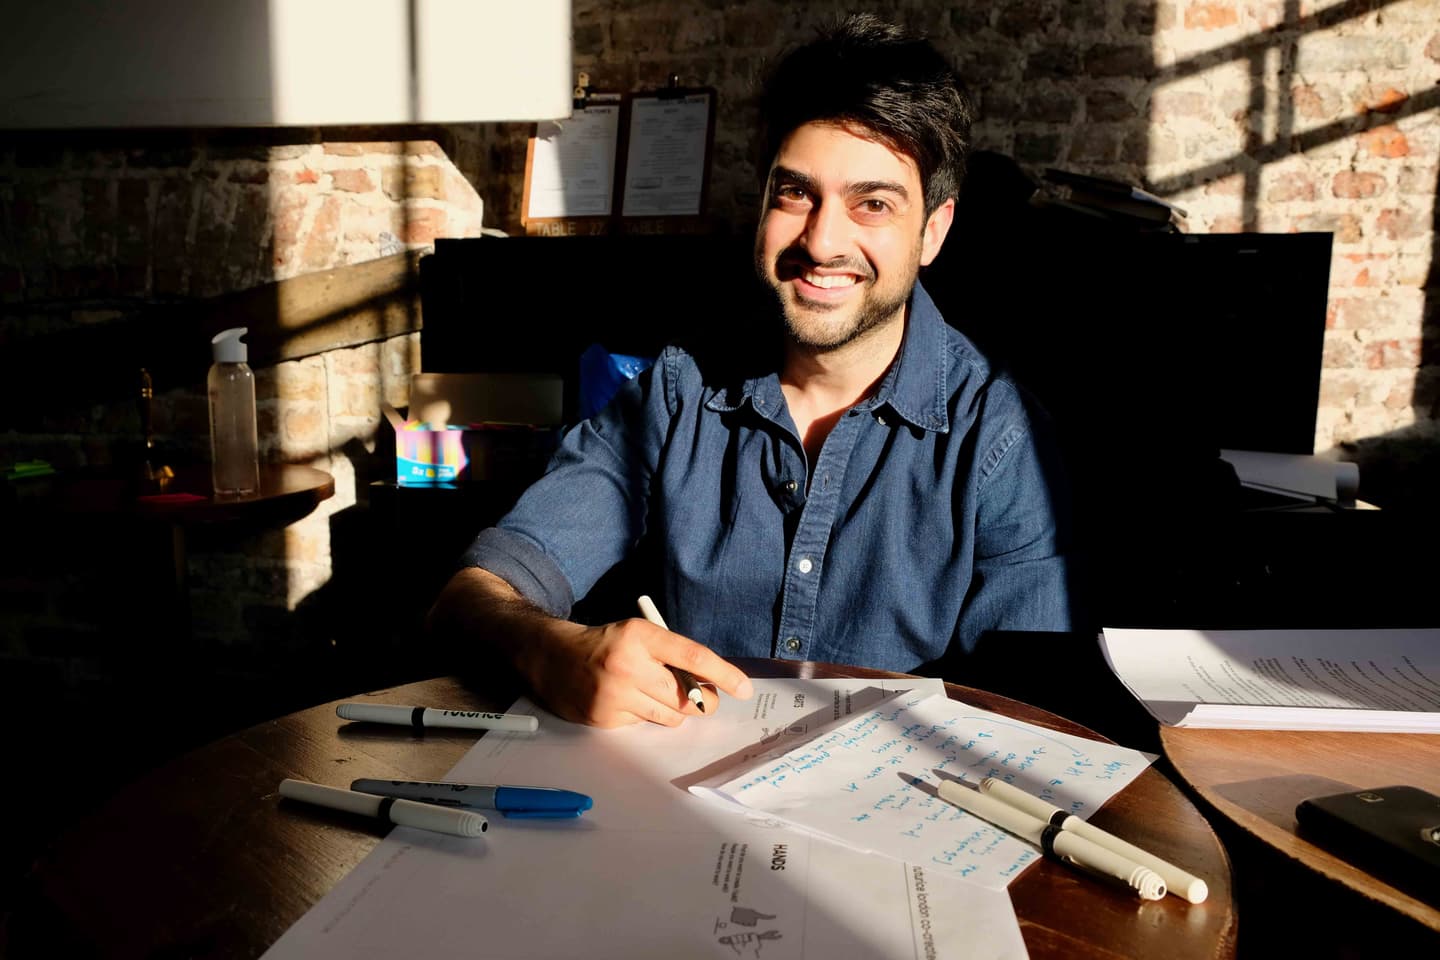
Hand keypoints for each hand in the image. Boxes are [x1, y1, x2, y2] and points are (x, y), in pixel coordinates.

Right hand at [522, 616, 753, 727]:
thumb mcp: (639, 634)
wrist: (552, 657)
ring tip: (654, 694)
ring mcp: (615, 695)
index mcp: (641, 636)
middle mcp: (628, 665)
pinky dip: (645, 716)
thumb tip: (711, 683)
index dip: (723, 674)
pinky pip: (644, 725)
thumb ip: (672, 654)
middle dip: (702, 701)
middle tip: (703, 698)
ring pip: (670, 717)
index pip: (693, 657)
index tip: (743, 689)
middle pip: (687, 697)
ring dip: (672, 711)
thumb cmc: (606, 644)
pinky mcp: (605, 719)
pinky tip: (627, 701)